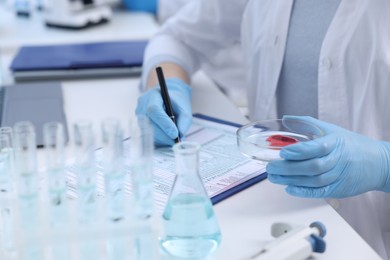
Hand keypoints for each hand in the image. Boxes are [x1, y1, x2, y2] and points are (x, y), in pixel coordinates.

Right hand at [136, 78, 191, 145]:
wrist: (170, 99)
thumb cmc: (177, 103)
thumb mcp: (184, 110)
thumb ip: (183, 122)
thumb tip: (180, 136)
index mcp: (153, 96)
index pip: (154, 110)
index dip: (164, 124)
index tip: (175, 134)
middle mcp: (142, 105)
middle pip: (149, 123)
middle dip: (163, 135)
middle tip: (175, 141)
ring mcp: (138, 115)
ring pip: (147, 132)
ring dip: (161, 139)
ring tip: (172, 140)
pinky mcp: (139, 125)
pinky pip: (146, 136)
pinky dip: (158, 140)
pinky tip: (166, 140)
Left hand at [266, 116, 389, 197]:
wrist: (378, 163)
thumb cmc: (351, 144)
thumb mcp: (331, 129)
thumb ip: (306, 123)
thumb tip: (286, 118)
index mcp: (335, 143)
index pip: (316, 147)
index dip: (299, 151)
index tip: (283, 152)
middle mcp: (337, 160)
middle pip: (312, 166)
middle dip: (288, 168)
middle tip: (271, 167)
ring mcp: (338, 176)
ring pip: (313, 181)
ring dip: (290, 180)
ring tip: (274, 177)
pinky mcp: (338, 189)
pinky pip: (319, 192)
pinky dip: (303, 192)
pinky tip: (289, 188)